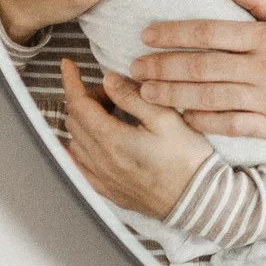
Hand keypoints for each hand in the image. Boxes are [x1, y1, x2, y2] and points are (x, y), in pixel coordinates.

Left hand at [60, 59, 212, 219]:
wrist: (196, 200)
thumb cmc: (187, 159)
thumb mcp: (166, 119)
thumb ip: (134, 97)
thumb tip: (109, 79)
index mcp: (113, 139)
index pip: (79, 104)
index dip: (71, 81)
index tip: (68, 65)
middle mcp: (100, 160)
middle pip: (75, 120)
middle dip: (86, 99)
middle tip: (113, 92)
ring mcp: (101, 177)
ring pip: (75, 140)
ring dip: (84, 122)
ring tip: (111, 115)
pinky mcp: (107, 190)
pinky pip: (79, 165)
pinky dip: (80, 147)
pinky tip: (93, 141)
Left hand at [132, 0, 265, 144]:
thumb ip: (258, 0)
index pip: (211, 32)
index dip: (175, 33)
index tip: (146, 35)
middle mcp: (265, 68)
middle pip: (202, 66)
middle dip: (162, 66)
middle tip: (133, 67)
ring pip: (209, 96)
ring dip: (172, 94)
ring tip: (144, 91)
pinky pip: (230, 124)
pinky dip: (202, 121)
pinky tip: (179, 116)